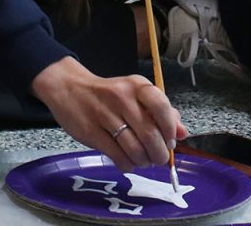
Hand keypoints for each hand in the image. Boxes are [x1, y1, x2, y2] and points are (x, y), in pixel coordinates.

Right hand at [31, 56, 186, 171]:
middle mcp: (121, 97)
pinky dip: (128, 165)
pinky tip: (127, 161)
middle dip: (159, 154)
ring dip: (144, 161)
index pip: (161, 107)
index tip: (169, 140)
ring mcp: (104, 114)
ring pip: (135, 149)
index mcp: (136, 86)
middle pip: (150, 135)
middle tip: (158, 158)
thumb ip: (161, 112)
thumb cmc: (108, 95)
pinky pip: (118, 157)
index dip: (169, 129)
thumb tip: (182, 133)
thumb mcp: (134, 94)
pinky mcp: (91, 132)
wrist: (68, 88)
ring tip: (142, 160)